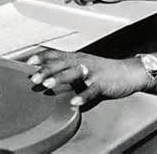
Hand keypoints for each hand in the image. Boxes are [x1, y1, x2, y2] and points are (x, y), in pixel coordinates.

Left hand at [27, 49, 147, 105]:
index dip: (43, 57)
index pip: (57, 54)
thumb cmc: (104, 70)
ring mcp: (92, 72)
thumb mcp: (84, 66)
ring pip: (74, 73)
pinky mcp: (102, 83)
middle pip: (62, 63)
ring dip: (60, 78)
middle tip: (33, 78)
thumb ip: (67, 69)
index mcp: (77, 58)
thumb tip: (48, 75)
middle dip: (46, 70)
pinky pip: (91, 90)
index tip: (28, 61)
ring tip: (47, 85)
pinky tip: (75, 102)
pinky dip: (82, 96)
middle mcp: (83, 62)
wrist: (128, 72)